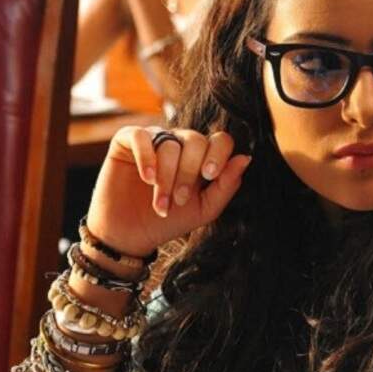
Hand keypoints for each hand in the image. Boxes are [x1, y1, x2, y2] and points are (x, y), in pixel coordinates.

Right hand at [85, 127, 251, 257]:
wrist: (130, 235)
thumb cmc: (168, 221)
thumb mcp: (203, 209)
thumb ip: (226, 186)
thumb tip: (245, 158)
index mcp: (201, 157)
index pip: (219, 140)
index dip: (218, 154)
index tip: (210, 175)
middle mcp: (179, 143)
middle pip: (195, 140)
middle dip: (189, 172)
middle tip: (179, 200)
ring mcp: (154, 140)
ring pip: (169, 144)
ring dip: (166, 177)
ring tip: (160, 203)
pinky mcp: (126, 141)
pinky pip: (140, 136)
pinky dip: (146, 157)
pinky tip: (147, 179)